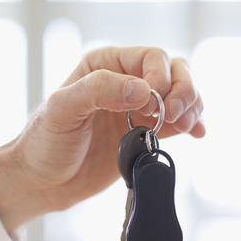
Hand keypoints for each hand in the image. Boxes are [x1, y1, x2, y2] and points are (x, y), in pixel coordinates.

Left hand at [0, 47, 204, 231]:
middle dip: (184, 91)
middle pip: (174, 72)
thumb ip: (98, 91)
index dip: (161, 78)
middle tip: (176, 116)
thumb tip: (142, 90)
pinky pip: (178, 123)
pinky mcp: (146, 135)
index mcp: (105, 67)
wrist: (43, 182)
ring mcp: (139, 109)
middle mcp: (125, 82)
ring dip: (192, 107)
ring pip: (181, 95)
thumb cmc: (44, 143)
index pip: (150, 58)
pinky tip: (197, 133)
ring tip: (186, 126)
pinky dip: (193, 125)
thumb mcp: (62, 110)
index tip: (155, 105)